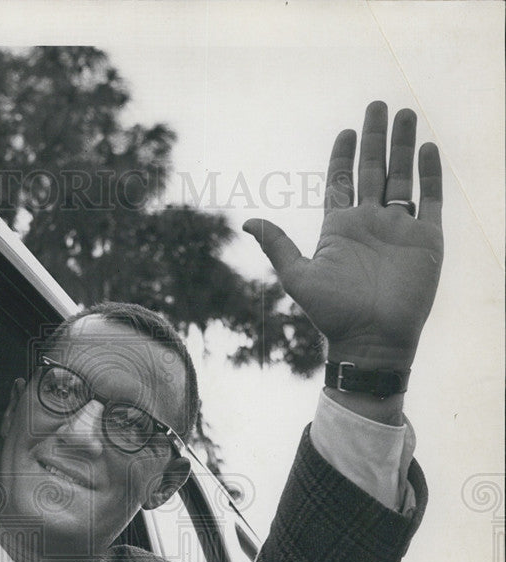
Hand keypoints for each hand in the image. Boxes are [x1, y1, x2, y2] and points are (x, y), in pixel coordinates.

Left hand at [243, 102, 442, 372]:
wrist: (372, 340)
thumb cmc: (333, 314)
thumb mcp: (298, 276)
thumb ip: (277, 245)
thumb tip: (246, 221)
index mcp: (339, 227)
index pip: (342, 180)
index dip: (343, 155)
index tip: (346, 130)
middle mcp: (370, 222)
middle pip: (374, 169)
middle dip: (375, 137)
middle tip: (377, 105)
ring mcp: (399, 229)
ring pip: (403, 176)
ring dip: (404, 145)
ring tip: (406, 113)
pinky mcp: (426, 239)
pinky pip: (430, 199)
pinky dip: (430, 174)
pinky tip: (429, 148)